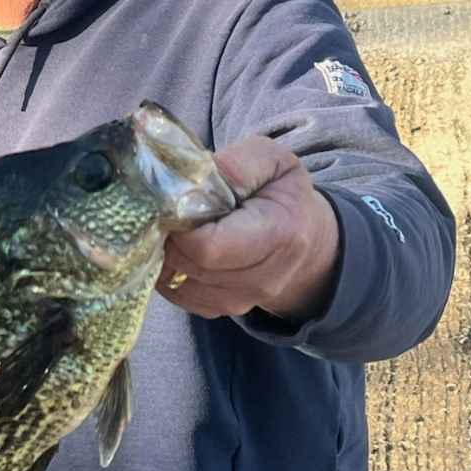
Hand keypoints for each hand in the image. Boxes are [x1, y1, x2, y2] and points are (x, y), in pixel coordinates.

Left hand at [157, 135, 338, 321]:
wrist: (304, 235)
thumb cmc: (281, 191)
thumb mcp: (272, 161)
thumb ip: (239, 164)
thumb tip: (198, 182)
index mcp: (279, 234)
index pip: (209, 246)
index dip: (181, 224)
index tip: (175, 200)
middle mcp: (264, 278)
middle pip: (190, 265)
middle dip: (170, 235)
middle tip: (169, 211)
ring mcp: (243, 300)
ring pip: (178, 282)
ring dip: (166, 253)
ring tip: (176, 227)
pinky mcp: (222, 309)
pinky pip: (177, 294)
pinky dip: (167, 271)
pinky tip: (178, 247)